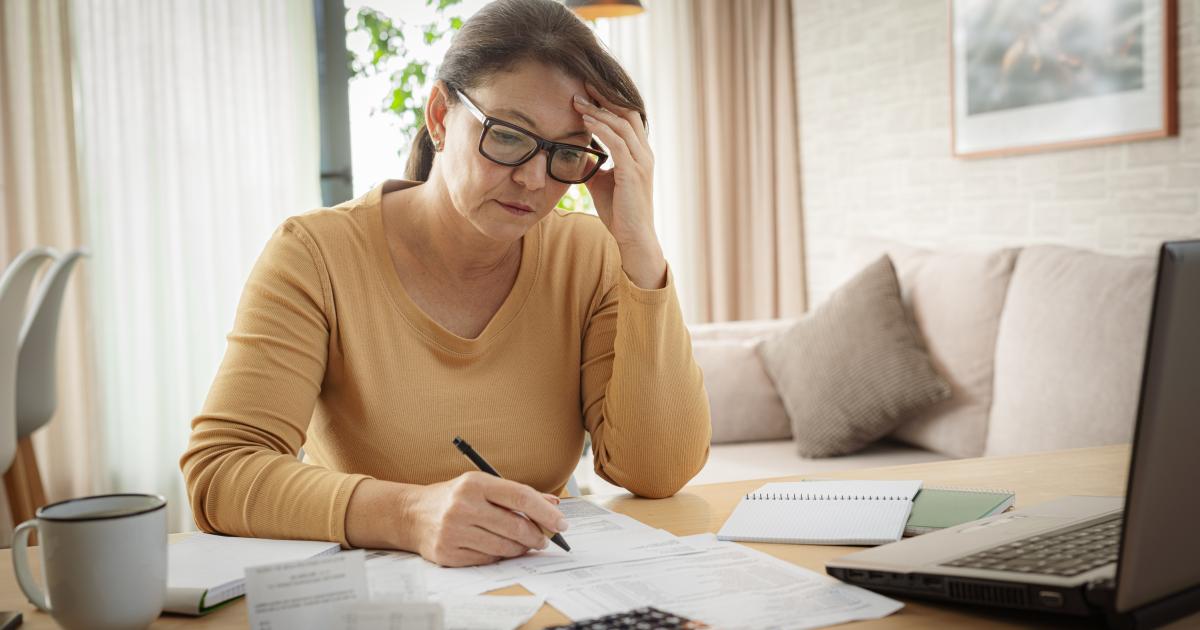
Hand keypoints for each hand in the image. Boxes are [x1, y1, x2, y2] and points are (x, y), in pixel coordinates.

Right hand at [399, 472, 566, 566]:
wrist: (412, 514)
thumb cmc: (455, 497)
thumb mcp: (483, 485)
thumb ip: (517, 494)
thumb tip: (554, 505)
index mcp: (475, 483)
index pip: (521, 497)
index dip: (546, 512)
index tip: (561, 523)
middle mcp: (463, 506)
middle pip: (516, 525)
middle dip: (538, 535)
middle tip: (545, 539)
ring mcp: (454, 531)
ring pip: (504, 546)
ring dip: (521, 548)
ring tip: (525, 543)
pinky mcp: (448, 553)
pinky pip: (488, 559)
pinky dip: (501, 555)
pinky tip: (502, 548)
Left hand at [573, 85, 666, 288]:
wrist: (634, 237)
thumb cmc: (620, 212)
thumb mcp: (602, 182)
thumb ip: (594, 165)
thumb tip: (576, 153)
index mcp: (640, 153)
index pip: (627, 117)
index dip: (609, 102)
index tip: (587, 90)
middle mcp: (644, 153)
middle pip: (626, 113)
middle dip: (604, 97)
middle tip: (582, 85)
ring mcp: (641, 162)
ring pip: (621, 125)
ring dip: (598, 111)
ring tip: (577, 102)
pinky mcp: (633, 172)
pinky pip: (617, 143)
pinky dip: (601, 130)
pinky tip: (585, 122)